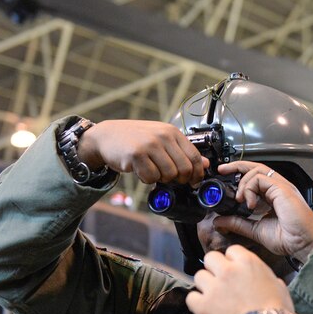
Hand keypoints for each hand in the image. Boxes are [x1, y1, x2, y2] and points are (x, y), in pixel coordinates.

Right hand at [77, 119, 207, 184]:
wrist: (106, 135)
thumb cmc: (135, 138)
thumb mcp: (161, 140)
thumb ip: (182, 151)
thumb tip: (206, 163)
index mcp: (172, 132)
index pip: (195, 157)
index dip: (197, 173)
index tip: (194, 181)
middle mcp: (162, 136)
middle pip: (184, 169)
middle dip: (179, 179)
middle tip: (168, 177)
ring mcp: (149, 145)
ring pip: (169, 175)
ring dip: (161, 179)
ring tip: (152, 170)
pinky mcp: (136, 155)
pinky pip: (151, 177)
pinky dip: (147, 179)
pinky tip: (141, 170)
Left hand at [187, 245, 293, 313]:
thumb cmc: (277, 311)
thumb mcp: (278, 286)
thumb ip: (263, 276)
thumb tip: (261, 279)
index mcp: (247, 262)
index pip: (231, 251)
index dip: (233, 261)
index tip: (236, 272)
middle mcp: (227, 270)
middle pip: (210, 258)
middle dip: (214, 268)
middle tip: (221, 282)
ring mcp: (213, 287)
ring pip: (199, 276)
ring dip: (205, 285)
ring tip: (214, 298)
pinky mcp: (202, 306)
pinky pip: (191, 297)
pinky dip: (197, 303)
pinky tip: (206, 309)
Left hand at [212, 161, 312, 263]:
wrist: (304, 243)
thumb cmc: (290, 239)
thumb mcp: (256, 230)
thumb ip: (238, 223)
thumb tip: (220, 221)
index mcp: (273, 196)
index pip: (255, 178)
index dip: (239, 174)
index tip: (225, 176)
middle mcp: (278, 188)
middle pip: (255, 168)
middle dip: (236, 166)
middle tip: (222, 170)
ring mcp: (281, 186)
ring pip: (256, 171)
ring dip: (243, 184)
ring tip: (240, 200)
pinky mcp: (281, 188)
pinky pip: (260, 178)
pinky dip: (250, 188)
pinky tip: (250, 203)